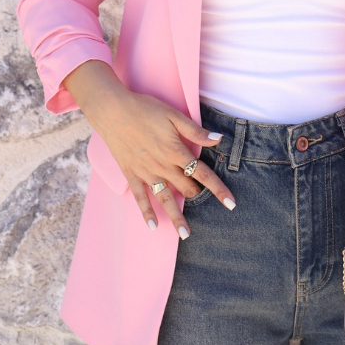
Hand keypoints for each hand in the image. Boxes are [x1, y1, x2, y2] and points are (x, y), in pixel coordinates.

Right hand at [91, 86, 236, 239]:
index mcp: (176, 151)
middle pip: (186, 188)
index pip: (203, 174)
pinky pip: (140, 197)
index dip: (218, 189)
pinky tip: (153, 225)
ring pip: (165, 199)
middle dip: (197, 196)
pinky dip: (146, 212)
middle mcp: (163, 166)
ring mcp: (146, 172)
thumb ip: (196, 131)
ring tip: (185, 234)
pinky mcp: (131, 174)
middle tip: (204, 200)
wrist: (113, 111)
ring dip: (176, 218)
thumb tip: (219, 138)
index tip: (231, 204)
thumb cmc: (145, 109)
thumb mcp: (174, 115)